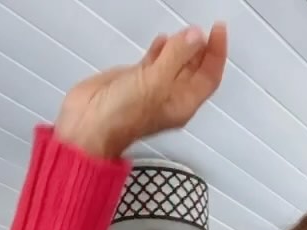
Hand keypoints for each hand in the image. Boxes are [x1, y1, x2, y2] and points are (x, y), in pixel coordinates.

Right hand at [55, 24, 227, 158]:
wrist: (89, 124)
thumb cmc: (121, 116)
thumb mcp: (155, 83)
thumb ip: (176, 57)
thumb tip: (195, 37)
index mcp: (182, 104)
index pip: (209, 77)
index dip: (216, 53)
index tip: (218, 30)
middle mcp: (171, 97)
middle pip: (195, 70)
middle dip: (202, 49)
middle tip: (206, 28)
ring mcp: (153, 89)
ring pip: (176, 64)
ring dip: (182, 47)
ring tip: (185, 30)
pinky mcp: (136, 80)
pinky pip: (155, 62)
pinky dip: (161, 49)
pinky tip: (162, 40)